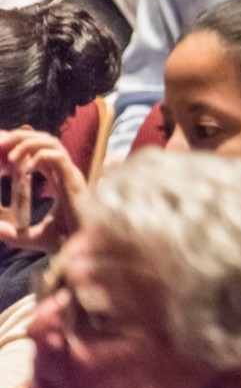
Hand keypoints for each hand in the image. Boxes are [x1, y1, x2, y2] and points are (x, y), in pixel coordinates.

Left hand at [0, 128, 86, 253]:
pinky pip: (58, 158)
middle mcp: (66, 173)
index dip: (22, 145)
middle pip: (46, 140)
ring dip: (28, 143)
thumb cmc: (66, 242)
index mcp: (59, 180)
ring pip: (52, 143)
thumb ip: (14, 235)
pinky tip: (26, 169)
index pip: (41, 151)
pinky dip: (41, 157)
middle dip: (22, 137)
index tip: (1, 151)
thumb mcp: (33, 237)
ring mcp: (71, 175)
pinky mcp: (74, 181)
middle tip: (0, 145)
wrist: (85, 251)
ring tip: (10, 156)